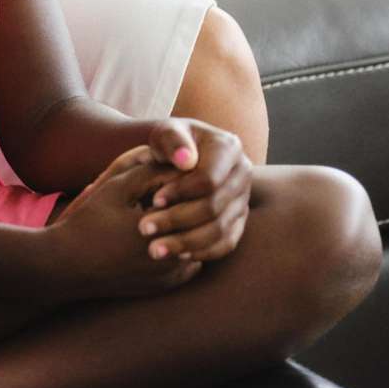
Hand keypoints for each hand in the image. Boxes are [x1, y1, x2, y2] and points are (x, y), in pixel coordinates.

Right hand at [46, 146, 201, 299]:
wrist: (69, 265)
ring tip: (171, 207)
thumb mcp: (116, 188)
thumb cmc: (90, 222)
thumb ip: (150, 173)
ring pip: (196, 242)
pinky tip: (169, 230)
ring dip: (188, 225)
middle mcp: (171, 257)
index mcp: (160, 230)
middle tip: (171, 188)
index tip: (171, 172)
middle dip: (188, 201)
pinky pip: (189, 261)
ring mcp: (170, 275)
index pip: (187, 196)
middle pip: (195, 221)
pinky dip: (183, 245)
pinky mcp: (166, 286)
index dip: (181, 180)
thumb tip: (179, 163)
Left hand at [136, 119, 252, 263]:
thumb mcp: (166, 132)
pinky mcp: (240, 220)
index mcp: (229, 147)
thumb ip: (172, 140)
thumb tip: (185, 160)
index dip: (181, 192)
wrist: (182, 156)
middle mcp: (242, 174)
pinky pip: (226, 243)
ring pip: (220, 230)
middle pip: (214, 207)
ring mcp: (243, 199)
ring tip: (155, 249)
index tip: (154, 200)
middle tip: (144, 229)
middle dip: (176, 220)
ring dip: (185, 243)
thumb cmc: (171, 143)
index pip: (208, 178)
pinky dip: (202, 251)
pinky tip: (177, 254)